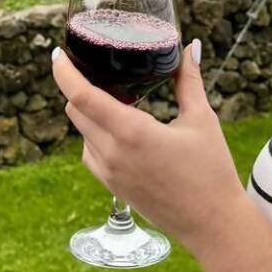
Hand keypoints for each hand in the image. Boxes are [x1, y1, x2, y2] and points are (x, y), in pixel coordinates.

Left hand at [50, 38, 248, 251]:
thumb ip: (188, 80)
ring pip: (82, 131)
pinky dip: (95, 134)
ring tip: (121, 100)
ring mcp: (108, 173)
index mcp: (131, 132)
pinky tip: (121, 129)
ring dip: (91, 111)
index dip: (64, 72)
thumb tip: (191, 46)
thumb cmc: (211, 171)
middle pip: (76, 109)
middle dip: (81, 86)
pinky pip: (89, 152)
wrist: (213, 224)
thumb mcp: (202, 119)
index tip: (58, 53)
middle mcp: (112, 153)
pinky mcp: (111, 186)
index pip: (81, 96)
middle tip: (102, 71)